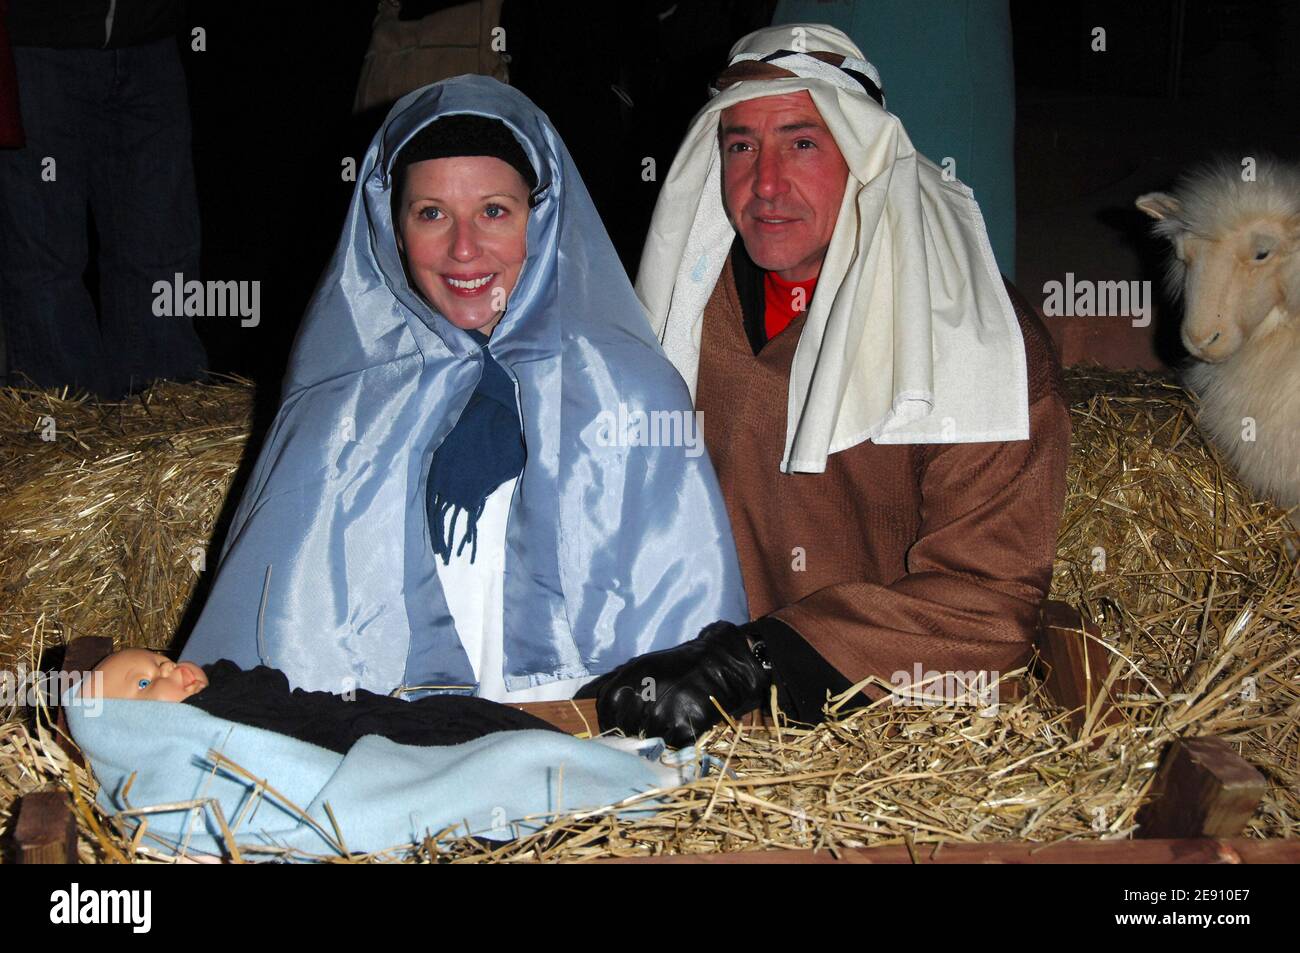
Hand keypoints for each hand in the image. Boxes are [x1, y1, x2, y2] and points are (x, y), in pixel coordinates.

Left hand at [593, 621, 770, 747]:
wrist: (718, 666)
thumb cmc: (677, 666)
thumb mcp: (641, 665)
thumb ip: (615, 684)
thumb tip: (590, 704)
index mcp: (628, 683)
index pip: (607, 713)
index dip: (613, 720)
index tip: (623, 721)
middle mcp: (641, 701)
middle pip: (626, 730)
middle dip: (636, 727)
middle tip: (655, 715)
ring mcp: (661, 718)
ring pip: (648, 740)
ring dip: (658, 734)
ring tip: (672, 716)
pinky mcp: (682, 731)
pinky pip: (670, 746)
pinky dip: (677, 740)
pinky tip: (684, 722)